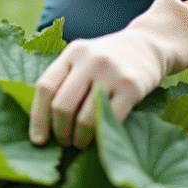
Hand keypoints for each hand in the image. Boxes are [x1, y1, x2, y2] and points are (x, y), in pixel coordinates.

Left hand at [29, 0, 187, 148]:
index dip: (38, 118)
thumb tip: (42, 126)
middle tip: (64, 142)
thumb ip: (64, 81)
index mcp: (72, 52)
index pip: (45, 88)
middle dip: (60, 132)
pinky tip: (99, 140)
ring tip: (80, 143)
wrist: (149, 44)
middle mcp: (90, 60)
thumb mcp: (83, 59)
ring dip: (79, 139)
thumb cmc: (108, 60)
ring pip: (85, 119)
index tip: (38, 140)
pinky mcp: (132, 86)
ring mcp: (112, 72)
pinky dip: (100, 136)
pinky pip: (110, 120)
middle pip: (62, 106)